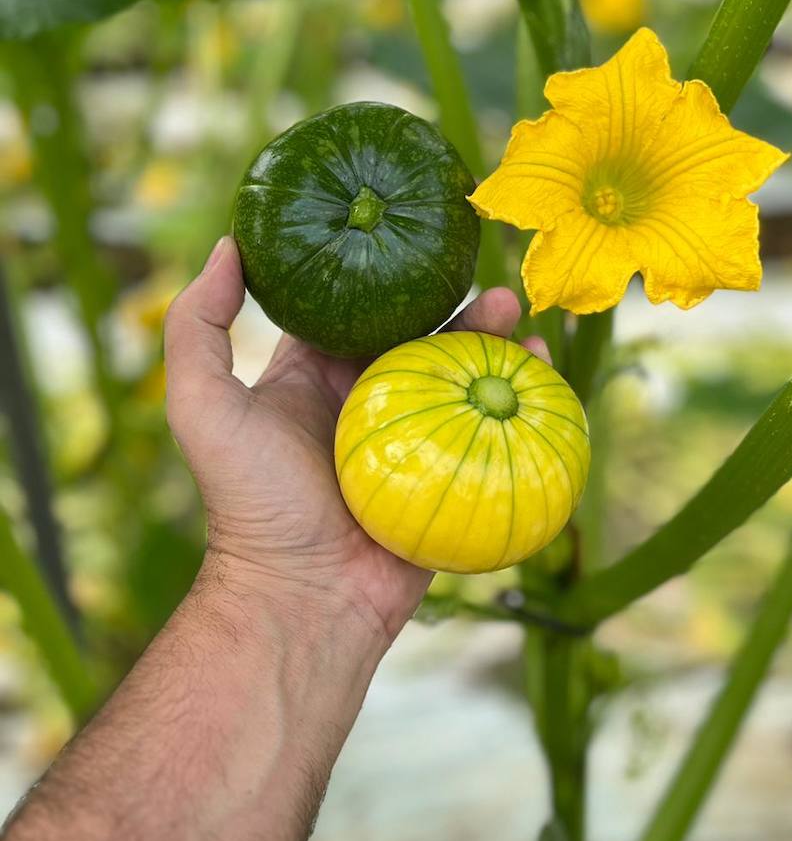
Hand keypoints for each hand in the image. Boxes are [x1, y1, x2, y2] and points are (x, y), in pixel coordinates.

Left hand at [164, 236, 546, 641]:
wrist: (305, 597)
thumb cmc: (251, 503)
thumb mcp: (203, 405)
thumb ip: (198, 325)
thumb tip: (229, 245)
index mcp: (316, 378)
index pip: (359, 310)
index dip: (390, 275)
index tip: (421, 242)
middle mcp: (368, 403)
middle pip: (424, 338)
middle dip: (461, 307)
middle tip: (495, 285)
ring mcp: (414, 442)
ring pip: (464, 378)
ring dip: (498, 345)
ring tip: (523, 317)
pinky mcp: (449, 479)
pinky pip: (492, 433)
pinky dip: (522, 401)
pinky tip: (544, 371)